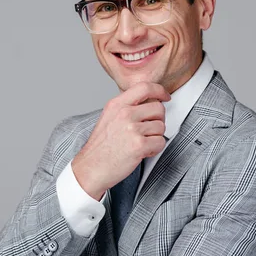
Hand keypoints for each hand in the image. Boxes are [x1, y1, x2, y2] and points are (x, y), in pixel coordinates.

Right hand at [71, 82, 169, 199]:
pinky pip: (160, 142)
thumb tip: (149, 102)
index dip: (159, 91)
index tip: (165, 96)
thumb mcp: (108, 117)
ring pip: (161, 127)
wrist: (91, 167)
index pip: (145, 87)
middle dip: (158, 120)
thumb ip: (126, 107)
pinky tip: (141, 152)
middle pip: (158, 108)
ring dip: (155, 137)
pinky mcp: (139, 145)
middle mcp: (124, 113)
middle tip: (148, 130)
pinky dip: (155, 149)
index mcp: (116, 104)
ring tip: (140, 143)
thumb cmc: (100, 147)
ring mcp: (132, 128)